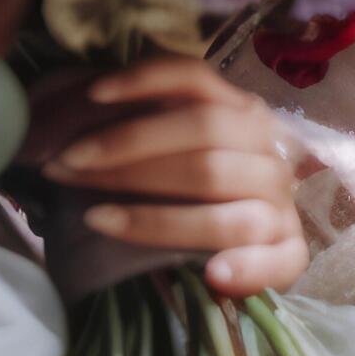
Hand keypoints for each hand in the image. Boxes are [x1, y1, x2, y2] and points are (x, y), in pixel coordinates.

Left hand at [40, 53, 314, 298]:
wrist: (236, 251)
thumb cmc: (182, 191)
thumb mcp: (165, 147)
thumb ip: (138, 124)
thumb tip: (79, 101)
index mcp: (239, 112)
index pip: (196, 81)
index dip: (145, 81)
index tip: (92, 95)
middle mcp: (267, 150)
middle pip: (202, 135)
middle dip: (124, 149)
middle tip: (63, 165)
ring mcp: (281, 203)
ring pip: (224, 199)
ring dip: (153, 216)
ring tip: (95, 218)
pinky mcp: (290, 254)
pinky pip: (275, 260)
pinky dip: (245, 266)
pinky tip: (211, 274)